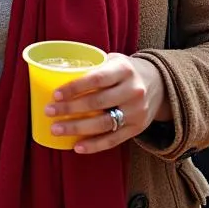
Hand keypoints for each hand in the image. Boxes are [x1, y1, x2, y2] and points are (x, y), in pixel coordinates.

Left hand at [44, 54, 170, 154]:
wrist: (159, 84)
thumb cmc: (125, 71)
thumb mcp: (114, 61)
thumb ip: (93, 67)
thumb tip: (58, 73)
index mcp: (123, 69)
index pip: (96, 78)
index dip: (75, 87)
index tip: (55, 94)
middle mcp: (132, 90)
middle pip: (97, 102)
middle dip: (69, 109)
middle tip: (49, 112)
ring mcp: (136, 111)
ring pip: (103, 123)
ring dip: (77, 129)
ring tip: (56, 129)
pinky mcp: (137, 128)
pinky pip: (113, 140)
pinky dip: (94, 145)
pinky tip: (77, 147)